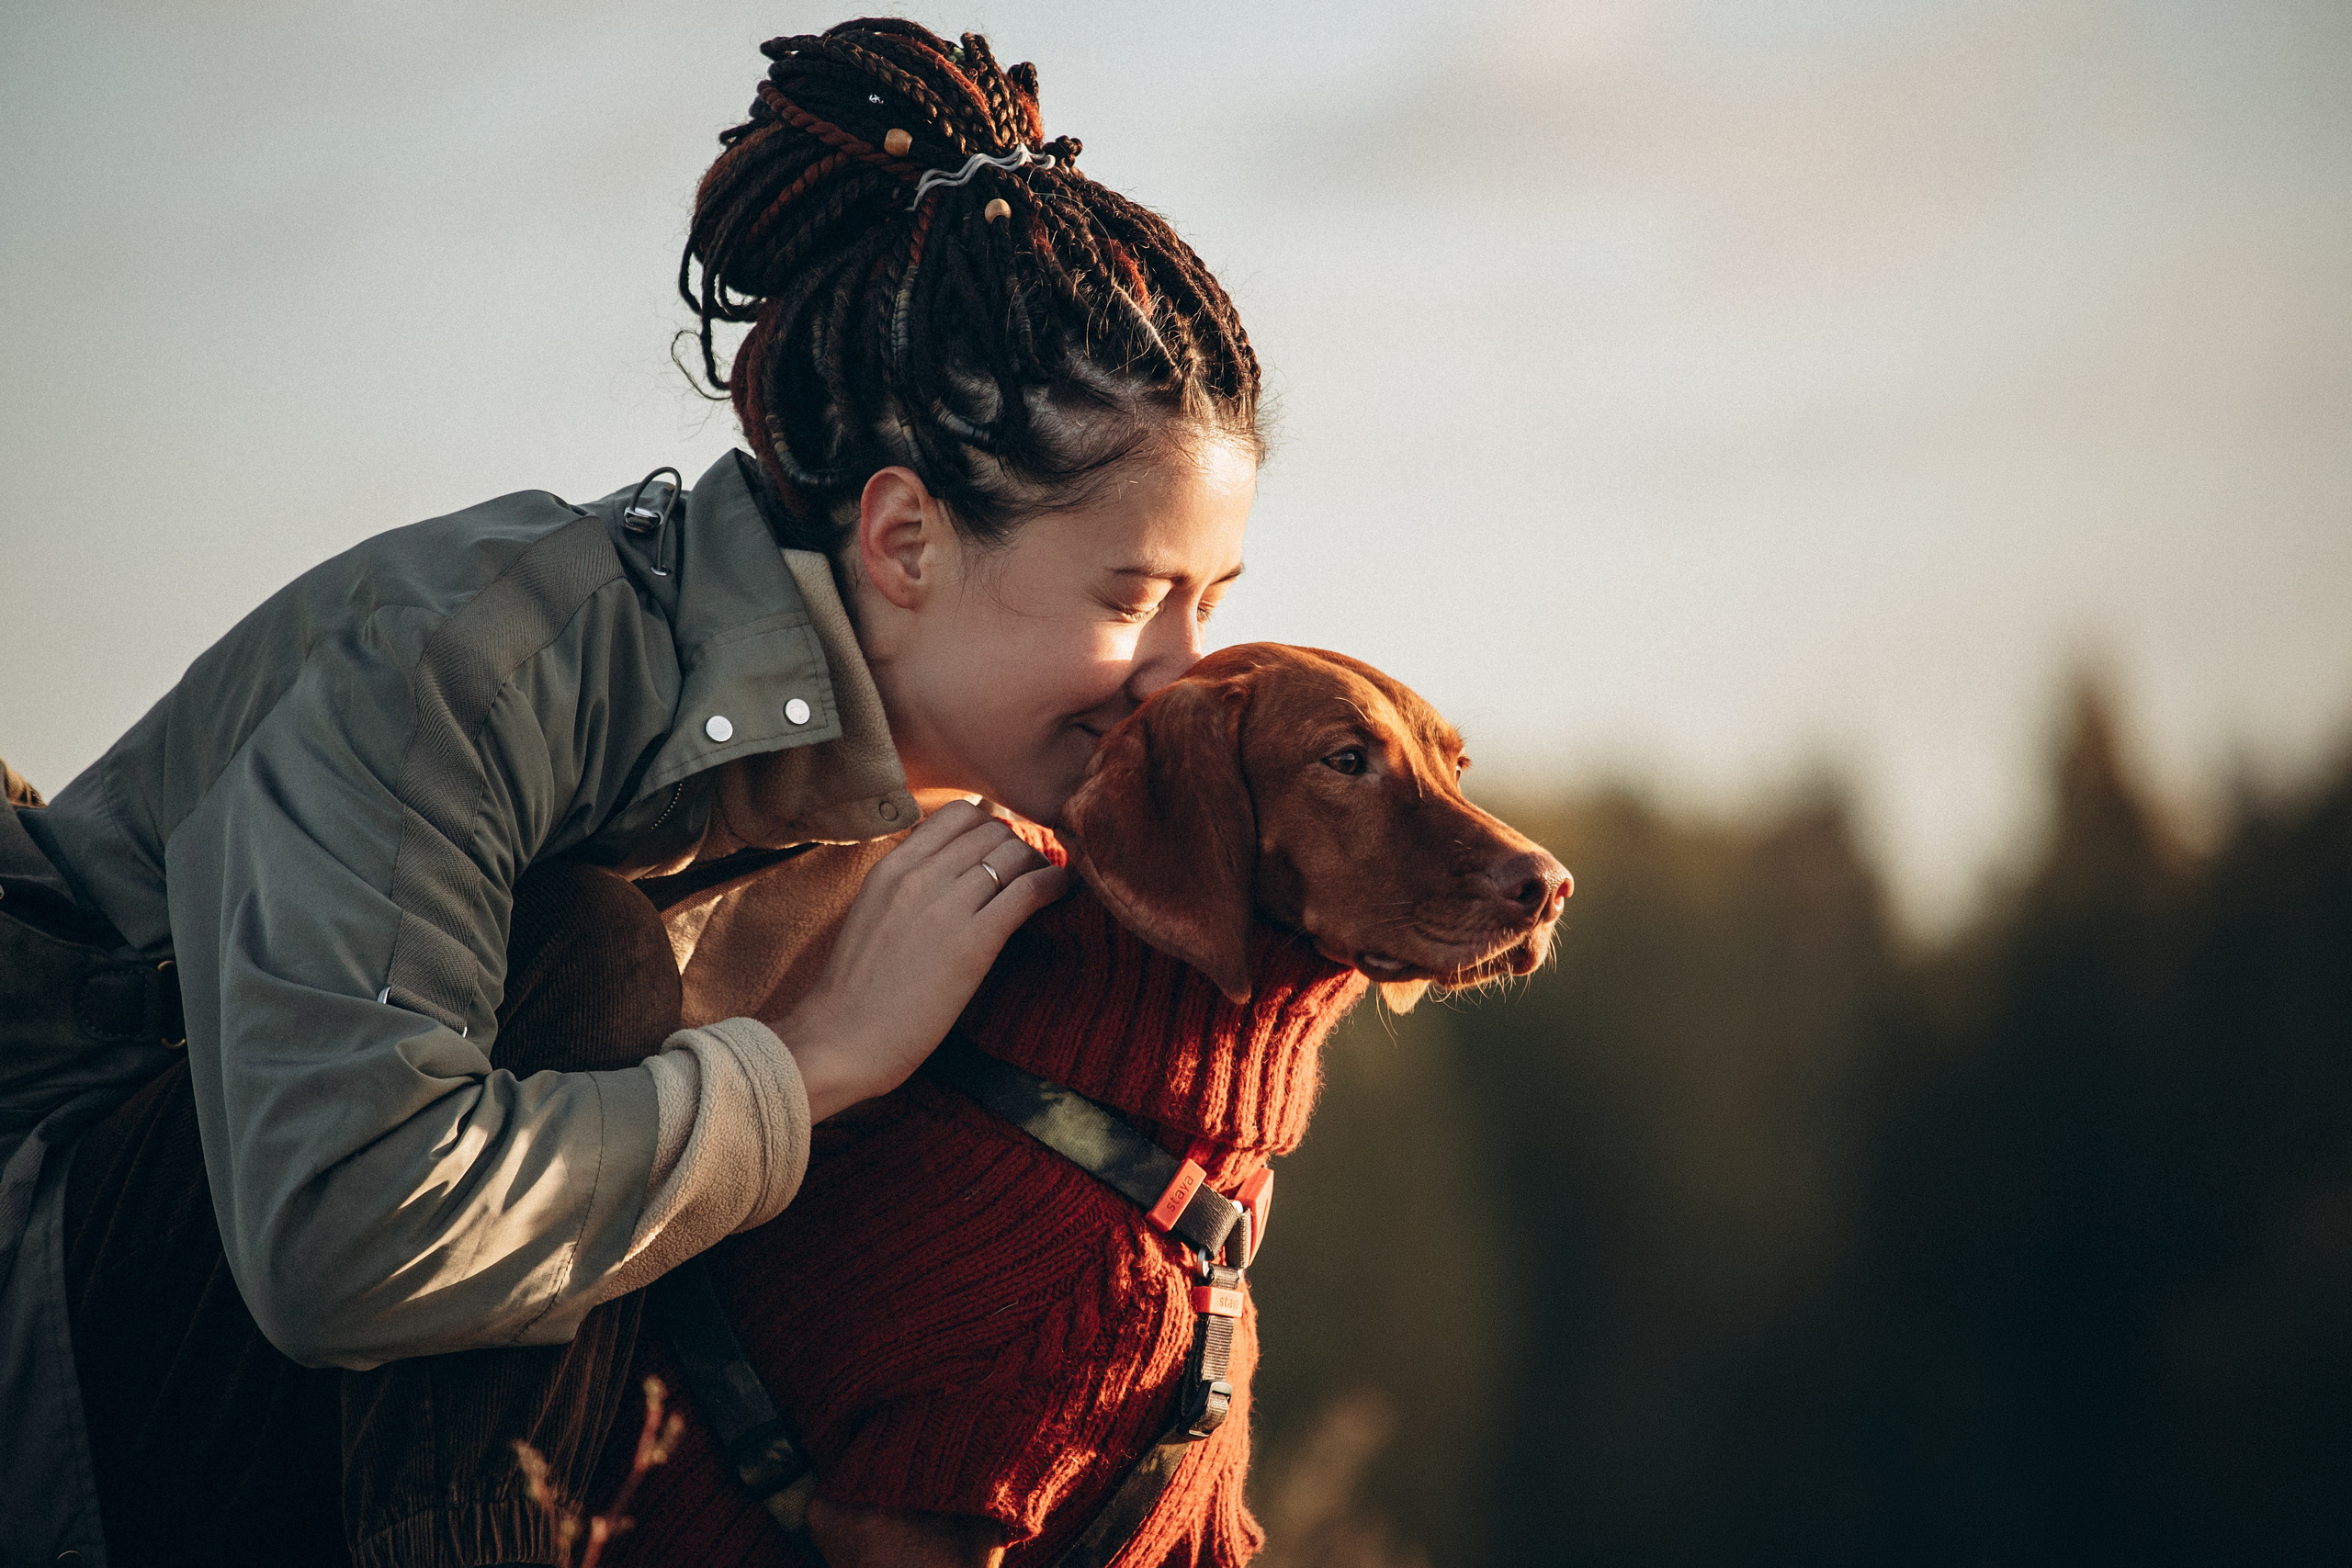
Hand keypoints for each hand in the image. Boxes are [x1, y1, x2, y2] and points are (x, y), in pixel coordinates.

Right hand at [764, 800, 1066, 1120]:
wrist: (841, 1039)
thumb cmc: (857, 990)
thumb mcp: (873, 913)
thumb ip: (908, 884)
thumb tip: (951, 867)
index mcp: (891, 867)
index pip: (958, 813)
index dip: (989, 826)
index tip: (1000, 850)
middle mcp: (918, 877)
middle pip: (993, 829)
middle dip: (1018, 846)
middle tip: (1027, 874)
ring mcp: (945, 907)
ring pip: (1014, 852)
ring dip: (1038, 864)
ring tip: (1045, 886)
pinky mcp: (973, 943)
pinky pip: (1028, 891)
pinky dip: (1054, 884)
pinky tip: (1061, 892)